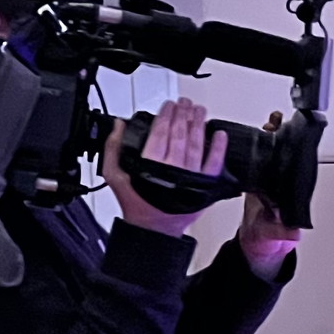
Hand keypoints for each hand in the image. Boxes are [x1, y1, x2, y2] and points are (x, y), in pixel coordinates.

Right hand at [102, 98, 227, 237]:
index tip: (169, 105)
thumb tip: (118, 125)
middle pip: (180, 135)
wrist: (152, 231)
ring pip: (196, 145)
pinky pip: (213, 165)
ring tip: (199, 111)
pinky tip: (219, 135)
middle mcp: (172, 170)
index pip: (161, 133)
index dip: (166, 115)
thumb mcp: (115, 176)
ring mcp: (189, 178)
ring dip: (198, 125)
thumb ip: (113, 149)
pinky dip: (218, 149)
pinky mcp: (202, 187)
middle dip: (183, 115)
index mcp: (150, 165)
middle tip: (185, 103)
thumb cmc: (136, 205)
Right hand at [239, 110, 299, 277]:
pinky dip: (254, 146)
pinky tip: (252, 135)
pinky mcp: (254, 180)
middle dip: (281, 135)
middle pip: (282, 154)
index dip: (293, 148)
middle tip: (277, 119)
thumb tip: (295, 232)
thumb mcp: (277, 236)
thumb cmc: (269, 238)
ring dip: (269, 136)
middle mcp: (279, 182)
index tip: (293, 134)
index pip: (293, 164)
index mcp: (288, 192)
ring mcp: (267, 179)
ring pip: (270, 153)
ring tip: (270, 120)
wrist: (255, 242)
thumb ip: (283, 232)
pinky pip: (256, 160)